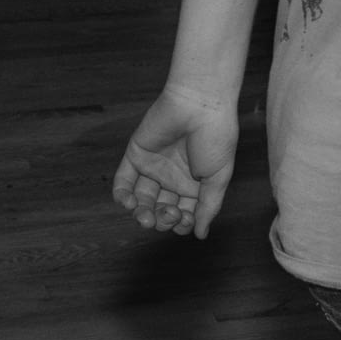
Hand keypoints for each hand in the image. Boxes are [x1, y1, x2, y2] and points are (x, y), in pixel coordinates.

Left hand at [115, 87, 240, 236]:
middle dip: (162, 219)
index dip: (182, 223)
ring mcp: (153, 166)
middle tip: (168, 214)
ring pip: (142, 200)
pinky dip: (122, 196)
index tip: (186, 219)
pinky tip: (129, 203)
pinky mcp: (136, 154)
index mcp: (195, 184)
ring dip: (142, 214)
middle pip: (161, 210)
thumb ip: (209, 207)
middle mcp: (173, 177)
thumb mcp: (218, 177)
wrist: (201, 104)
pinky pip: (124, 181)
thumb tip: (201, 235)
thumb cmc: (216, 137)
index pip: (184, 214)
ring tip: (145, 216)